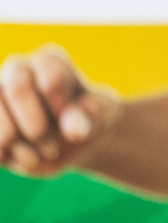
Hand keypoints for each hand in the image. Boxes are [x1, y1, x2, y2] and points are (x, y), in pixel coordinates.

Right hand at [0, 45, 121, 177]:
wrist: (70, 140)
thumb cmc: (88, 118)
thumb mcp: (102, 115)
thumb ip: (91, 116)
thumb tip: (73, 129)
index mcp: (49, 62)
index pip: (51, 80)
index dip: (61, 110)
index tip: (73, 126)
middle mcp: (17, 70)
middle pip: (17, 87)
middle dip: (35, 126)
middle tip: (52, 149)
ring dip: (14, 141)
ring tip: (36, 159)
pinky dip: (0, 152)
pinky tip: (20, 160)